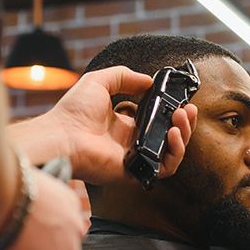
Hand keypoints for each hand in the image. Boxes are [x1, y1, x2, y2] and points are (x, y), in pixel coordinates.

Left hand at [9, 66, 196, 184]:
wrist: (62, 135)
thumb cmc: (73, 111)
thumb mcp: (100, 81)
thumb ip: (124, 76)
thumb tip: (148, 81)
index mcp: (124, 125)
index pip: (157, 121)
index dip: (172, 112)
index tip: (181, 101)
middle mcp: (132, 143)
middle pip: (169, 137)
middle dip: (183, 123)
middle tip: (188, 110)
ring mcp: (135, 159)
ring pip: (171, 153)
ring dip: (183, 135)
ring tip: (182, 118)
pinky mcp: (136, 172)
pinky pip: (164, 168)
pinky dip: (175, 152)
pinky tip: (174, 134)